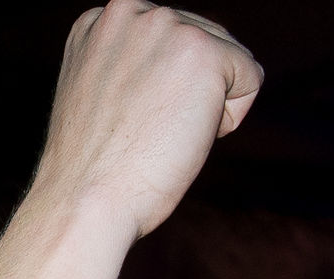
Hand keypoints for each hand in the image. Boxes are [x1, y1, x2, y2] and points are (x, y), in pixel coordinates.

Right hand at [38, 4, 264, 240]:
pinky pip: (250, 78)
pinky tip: (184, 135)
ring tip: (159, 133)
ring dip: (205, 106)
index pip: (169, 41)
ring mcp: (166, 26)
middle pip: (203, 44)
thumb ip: (132, 65)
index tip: (125, 122)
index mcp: (100, 20)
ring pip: (228, 60)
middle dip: (187, 95)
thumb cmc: (91, 171)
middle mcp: (131, 10)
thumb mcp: (101, 96)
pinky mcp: (203, 52)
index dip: (161, 91)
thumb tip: (175, 67)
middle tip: (142, 133)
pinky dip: (230, 118)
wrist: (83, 203)